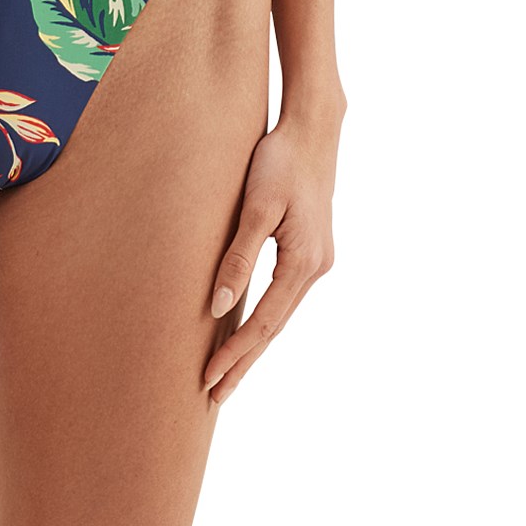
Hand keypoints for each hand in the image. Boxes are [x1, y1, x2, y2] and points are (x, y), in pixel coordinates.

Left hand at [204, 103, 342, 403]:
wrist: (312, 130)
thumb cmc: (279, 162)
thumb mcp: (256, 207)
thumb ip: (238, 257)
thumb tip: (219, 306)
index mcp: (303, 263)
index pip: (264, 323)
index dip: (236, 354)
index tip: (209, 380)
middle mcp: (316, 268)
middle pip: (274, 328)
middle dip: (244, 362)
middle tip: (213, 396)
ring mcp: (316, 260)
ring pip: (280, 314)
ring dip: (253, 343)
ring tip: (226, 372)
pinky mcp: (309, 250)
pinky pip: (283, 295)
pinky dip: (263, 318)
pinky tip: (246, 328)